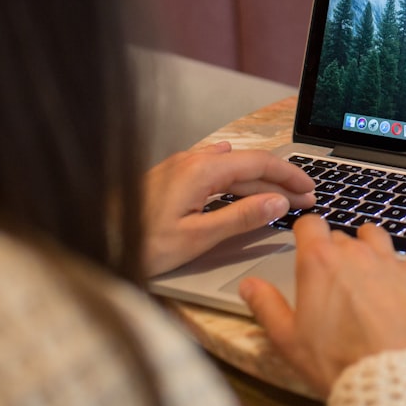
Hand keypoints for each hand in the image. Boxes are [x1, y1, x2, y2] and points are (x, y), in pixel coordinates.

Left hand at [142, 142, 314, 276]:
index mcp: (202, 171)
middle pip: (248, 165)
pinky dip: (236, 178)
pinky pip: (214, 170)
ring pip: (231, 168)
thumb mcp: (197, 238)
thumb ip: (240, 217)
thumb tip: (278, 202)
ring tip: (280, 197)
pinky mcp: (171, 177)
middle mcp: (192, 162)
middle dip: (279, 181)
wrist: (94, 240)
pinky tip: (236, 173)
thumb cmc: (139, 244)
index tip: (310, 191)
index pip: (259, 164)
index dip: (289, 176)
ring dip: (259, 182)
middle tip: (304, 201)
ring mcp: (180, 167)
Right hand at [240, 215, 405, 395]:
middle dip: (336, 250)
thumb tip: (249, 285)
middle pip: (342, 236)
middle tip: (335, 273)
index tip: (306, 240)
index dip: (307, 232)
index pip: (310, 225)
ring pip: (378, 236)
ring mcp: (391, 262)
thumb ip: (267, 306)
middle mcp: (355, 253)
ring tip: (370, 259)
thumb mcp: (288, 340)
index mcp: (319, 263)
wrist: (391, 378)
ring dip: (371, 243)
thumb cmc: (336, 362)